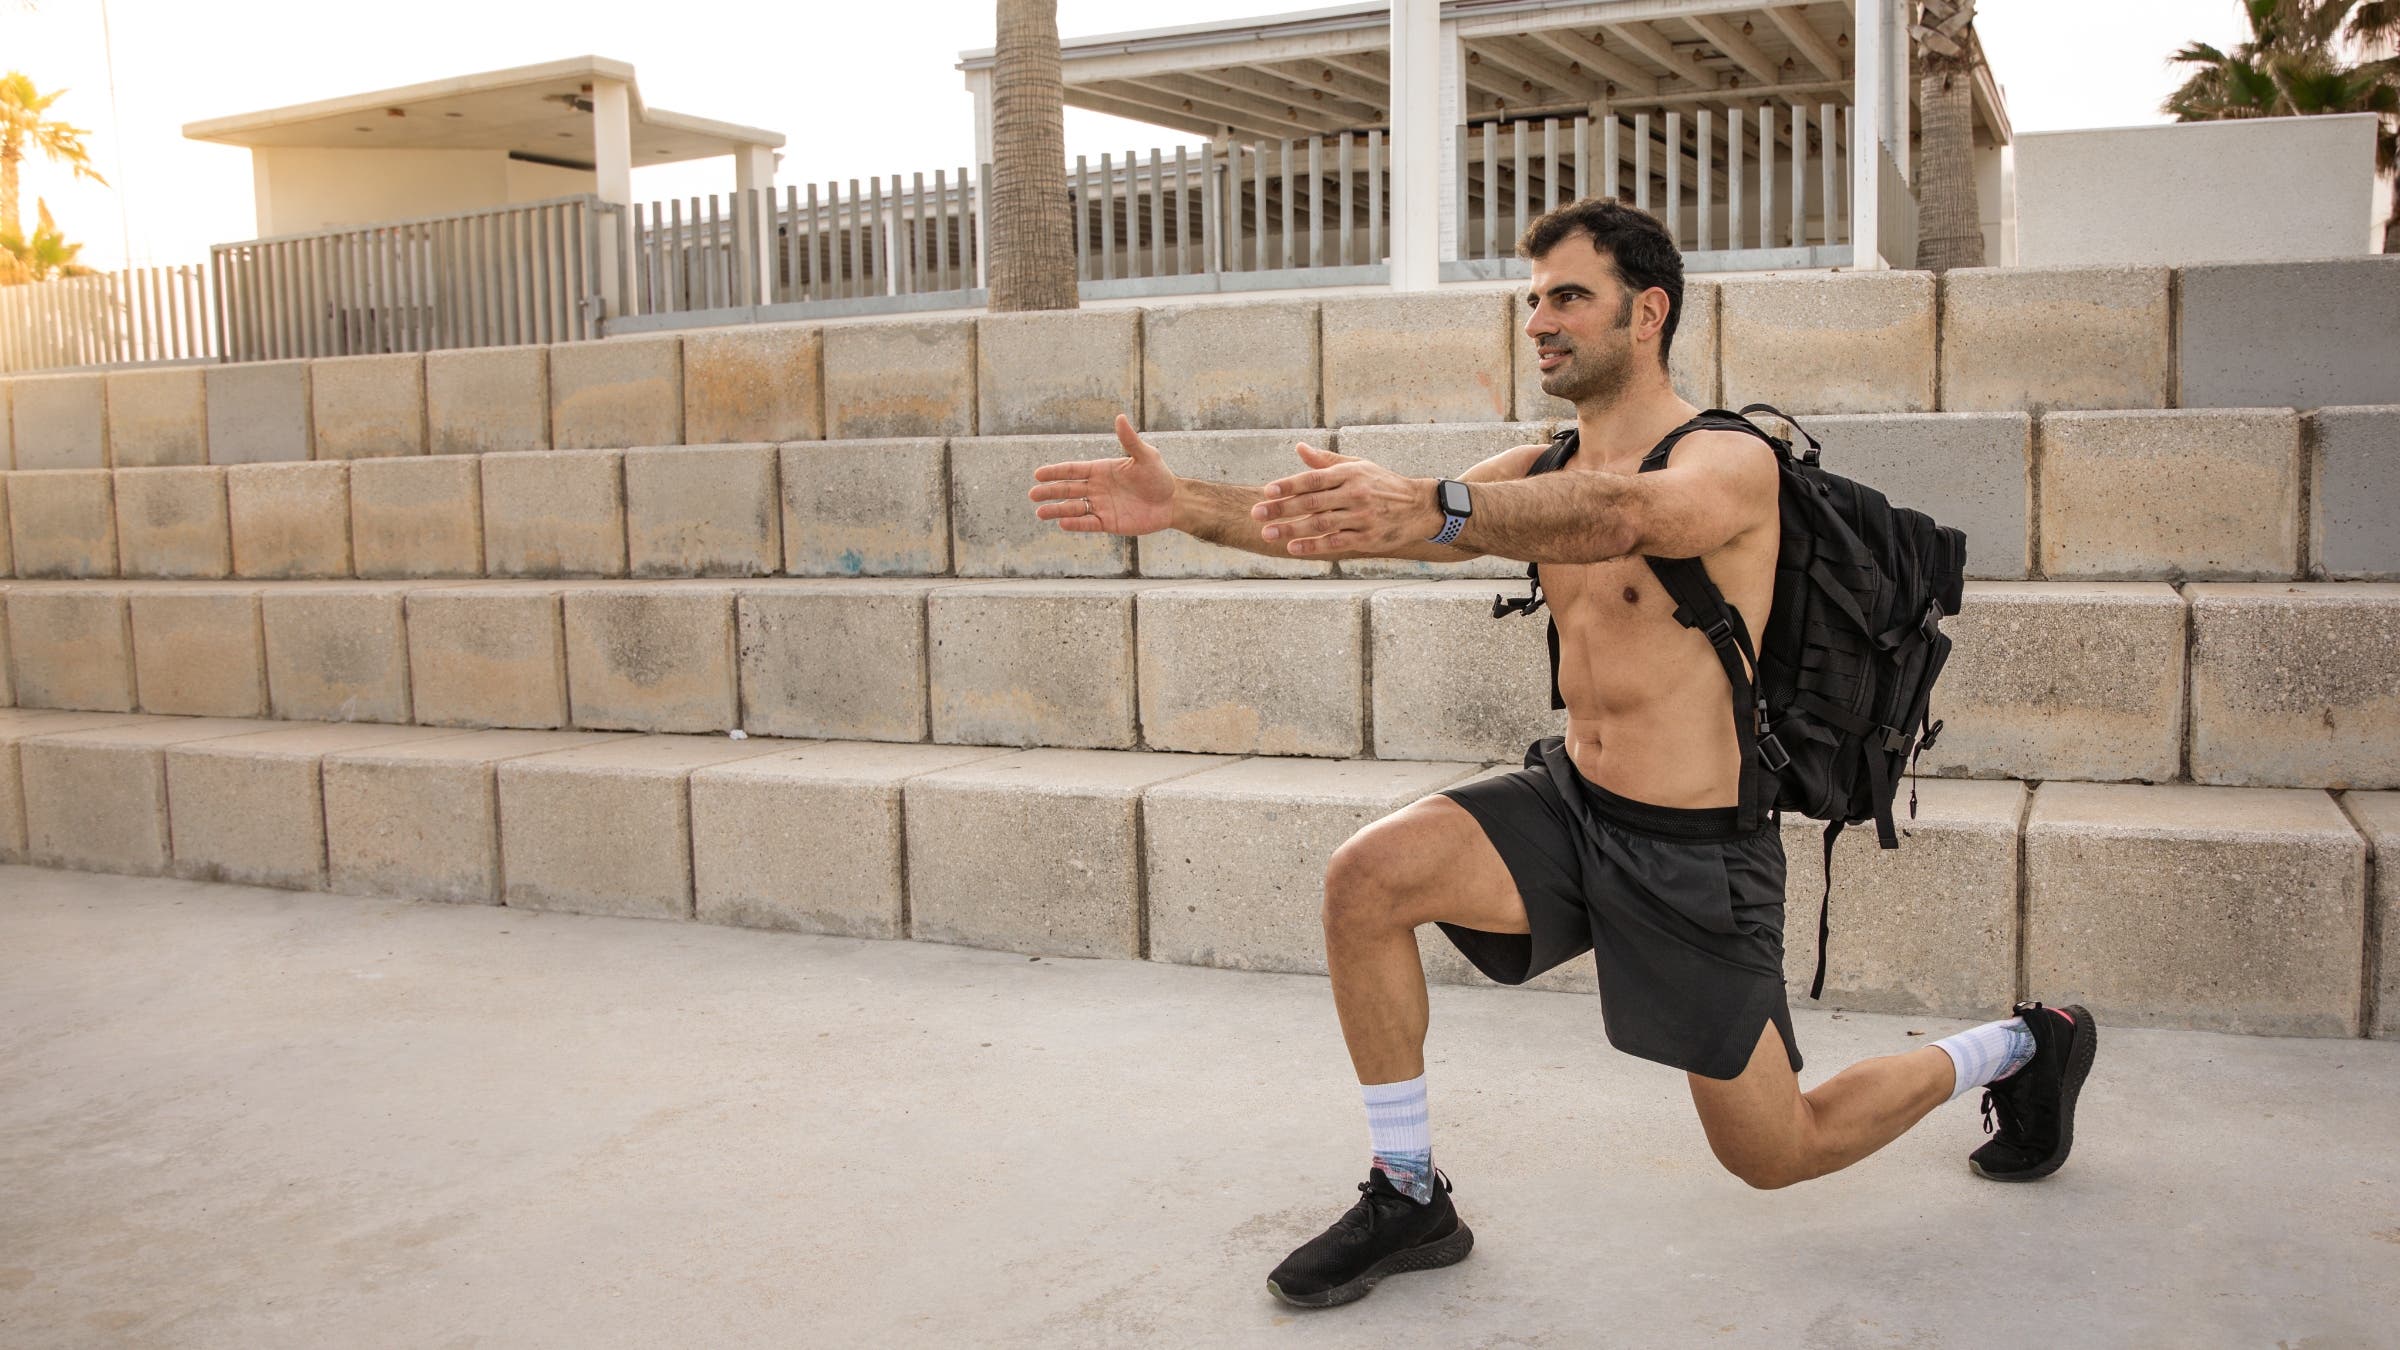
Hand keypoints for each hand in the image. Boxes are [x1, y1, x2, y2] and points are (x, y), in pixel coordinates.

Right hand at [1028, 414, 1175, 535]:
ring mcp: (1101, 506)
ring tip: (1039, 513)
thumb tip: (1120, 417)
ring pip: (1073, 509)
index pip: (1073, 470)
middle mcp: (1097, 488)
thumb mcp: (1145, 456)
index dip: (1056, 472)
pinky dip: (1075, 524)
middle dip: (1050, 492)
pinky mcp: (1108, 523)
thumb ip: (1130, 441)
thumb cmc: (1159, 476)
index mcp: (1101, 470)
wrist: (1172, 502)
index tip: (1038, 474)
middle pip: (1068, 490)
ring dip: (1057, 511)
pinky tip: (1062, 523)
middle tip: (1033, 494)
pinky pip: (1088, 524)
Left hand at [1252, 443, 1442, 556]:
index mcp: (1350, 474)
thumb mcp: (1358, 466)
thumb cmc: (1382, 484)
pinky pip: (1336, 542)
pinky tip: (1293, 548)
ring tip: (1268, 534)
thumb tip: (1298, 448)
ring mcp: (1361, 517)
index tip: (1267, 491)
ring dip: (1292, 530)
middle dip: (1282, 509)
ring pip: (1321, 524)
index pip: (1313, 479)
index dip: (1289, 485)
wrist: (1419, 506)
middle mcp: (1355, 494)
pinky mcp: (1367, 538)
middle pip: (1312, 502)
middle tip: (1257, 514)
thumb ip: (1326, 461)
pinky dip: (1313, 546)